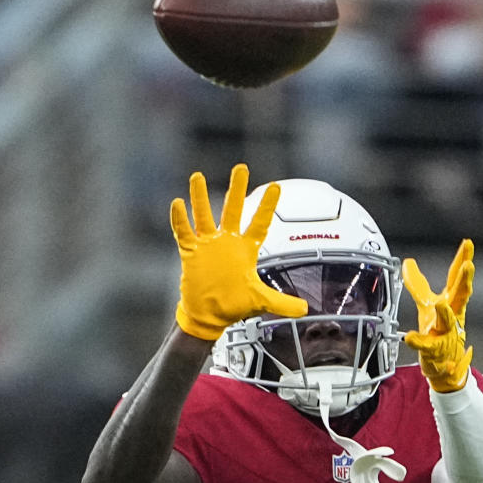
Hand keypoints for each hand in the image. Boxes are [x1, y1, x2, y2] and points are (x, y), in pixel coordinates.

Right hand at [170, 163, 307, 339]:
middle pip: (232, 209)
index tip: (275, 187)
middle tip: (241, 168)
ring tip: (198, 177)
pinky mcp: (191, 252)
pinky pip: (184, 232)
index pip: (259, 223)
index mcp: (245, 250)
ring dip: (201, 197)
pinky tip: (177, 203)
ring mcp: (208, 245)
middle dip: (237, 189)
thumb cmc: (233, 306)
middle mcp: (227, 242)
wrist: (208, 315)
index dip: (266, 206)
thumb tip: (305, 309)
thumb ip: (282, 303)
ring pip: (204, 215)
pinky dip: (180, 219)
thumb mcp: (260, 301)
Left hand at [402, 239, 474, 391]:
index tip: (467, 243)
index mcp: (450, 302)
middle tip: (468, 266)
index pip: (456, 277)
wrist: (445, 364)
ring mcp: (445, 333)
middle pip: (460, 296)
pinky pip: (426, 345)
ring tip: (440, 304)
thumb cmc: (439, 331)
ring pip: (448, 321)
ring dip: (445, 313)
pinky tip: (411, 337)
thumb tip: (408, 263)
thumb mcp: (427, 303)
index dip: (462, 259)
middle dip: (465, 281)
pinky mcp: (435, 350)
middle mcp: (452, 315)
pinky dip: (418, 341)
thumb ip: (418, 284)